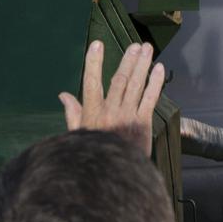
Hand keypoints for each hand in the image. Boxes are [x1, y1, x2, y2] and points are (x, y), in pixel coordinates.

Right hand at [59, 40, 164, 157]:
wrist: (113, 177)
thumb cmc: (92, 152)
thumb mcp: (78, 134)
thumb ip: (72, 112)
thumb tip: (63, 94)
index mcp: (92, 114)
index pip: (90, 83)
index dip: (94, 63)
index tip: (97, 44)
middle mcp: (110, 112)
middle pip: (120, 80)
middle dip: (128, 60)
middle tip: (135, 45)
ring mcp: (127, 116)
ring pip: (136, 84)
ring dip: (142, 65)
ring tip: (147, 48)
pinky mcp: (143, 123)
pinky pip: (150, 98)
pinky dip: (155, 82)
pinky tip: (159, 69)